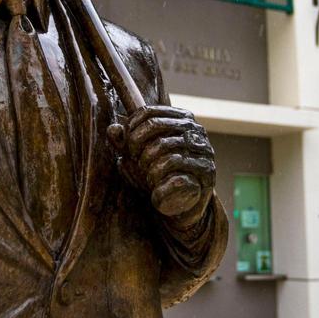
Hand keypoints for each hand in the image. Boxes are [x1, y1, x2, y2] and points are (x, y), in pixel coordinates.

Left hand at [107, 105, 215, 228]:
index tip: (127, 145)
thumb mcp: (140, 157)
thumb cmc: (162, 175)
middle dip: (137, 143)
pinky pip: (176, 165)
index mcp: (182, 118)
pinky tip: (155, 183)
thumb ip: (126, 143)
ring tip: (146, 173)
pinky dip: (159, 175)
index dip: (131, 127)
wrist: (187, 205)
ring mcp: (204, 149)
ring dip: (147, 162)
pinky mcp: (206, 170)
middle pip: (156, 125)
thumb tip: (113, 129)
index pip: (149, 112)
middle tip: (134, 159)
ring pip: (165, 146)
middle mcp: (196, 129)